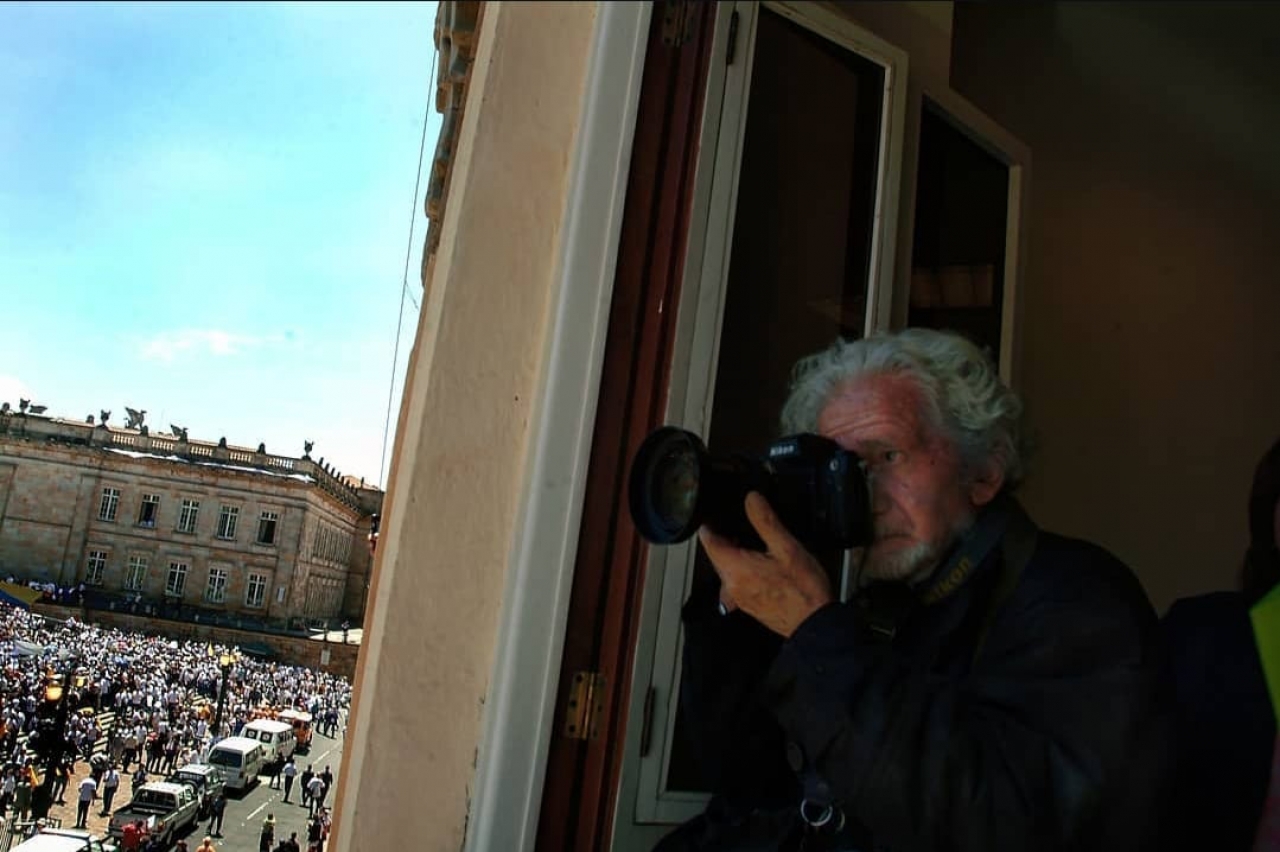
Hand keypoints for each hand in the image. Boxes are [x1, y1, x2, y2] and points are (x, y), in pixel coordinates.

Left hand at [698, 491, 833, 636]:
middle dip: (723, 540)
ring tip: (751, 543)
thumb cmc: (804, 589)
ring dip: (734, 556)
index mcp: (736, 569)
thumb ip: (765, 521)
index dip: (710, 525)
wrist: (815, 624)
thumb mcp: (787, 547)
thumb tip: (751, 499)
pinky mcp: (750, 606)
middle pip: (716, 556)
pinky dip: (743, 571)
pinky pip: (737, 583)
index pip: (708, 542)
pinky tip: (762, 566)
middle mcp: (732, 586)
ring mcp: (740, 599)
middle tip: (736, 524)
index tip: (716, 515)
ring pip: (727, 570)